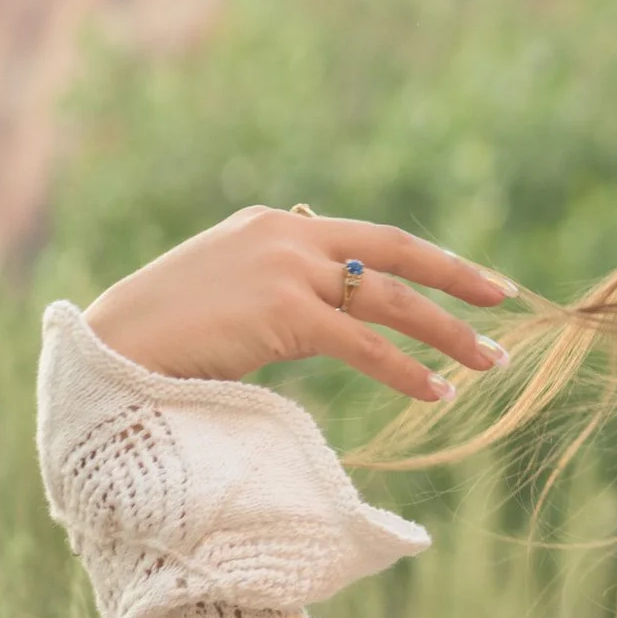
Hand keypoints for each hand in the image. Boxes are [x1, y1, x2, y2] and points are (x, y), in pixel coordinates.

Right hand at [80, 205, 517, 401]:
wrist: (110, 345)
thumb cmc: (170, 328)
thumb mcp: (234, 285)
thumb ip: (286, 278)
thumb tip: (341, 291)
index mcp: (280, 223)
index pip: (376, 239)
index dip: (432, 259)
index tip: (477, 279)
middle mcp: (289, 236)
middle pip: (398, 254)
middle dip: (459, 280)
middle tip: (506, 304)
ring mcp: (287, 270)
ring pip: (391, 301)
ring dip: (447, 335)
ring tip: (490, 363)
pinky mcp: (282, 313)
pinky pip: (363, 344)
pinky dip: (405, 370)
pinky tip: (437, 394)